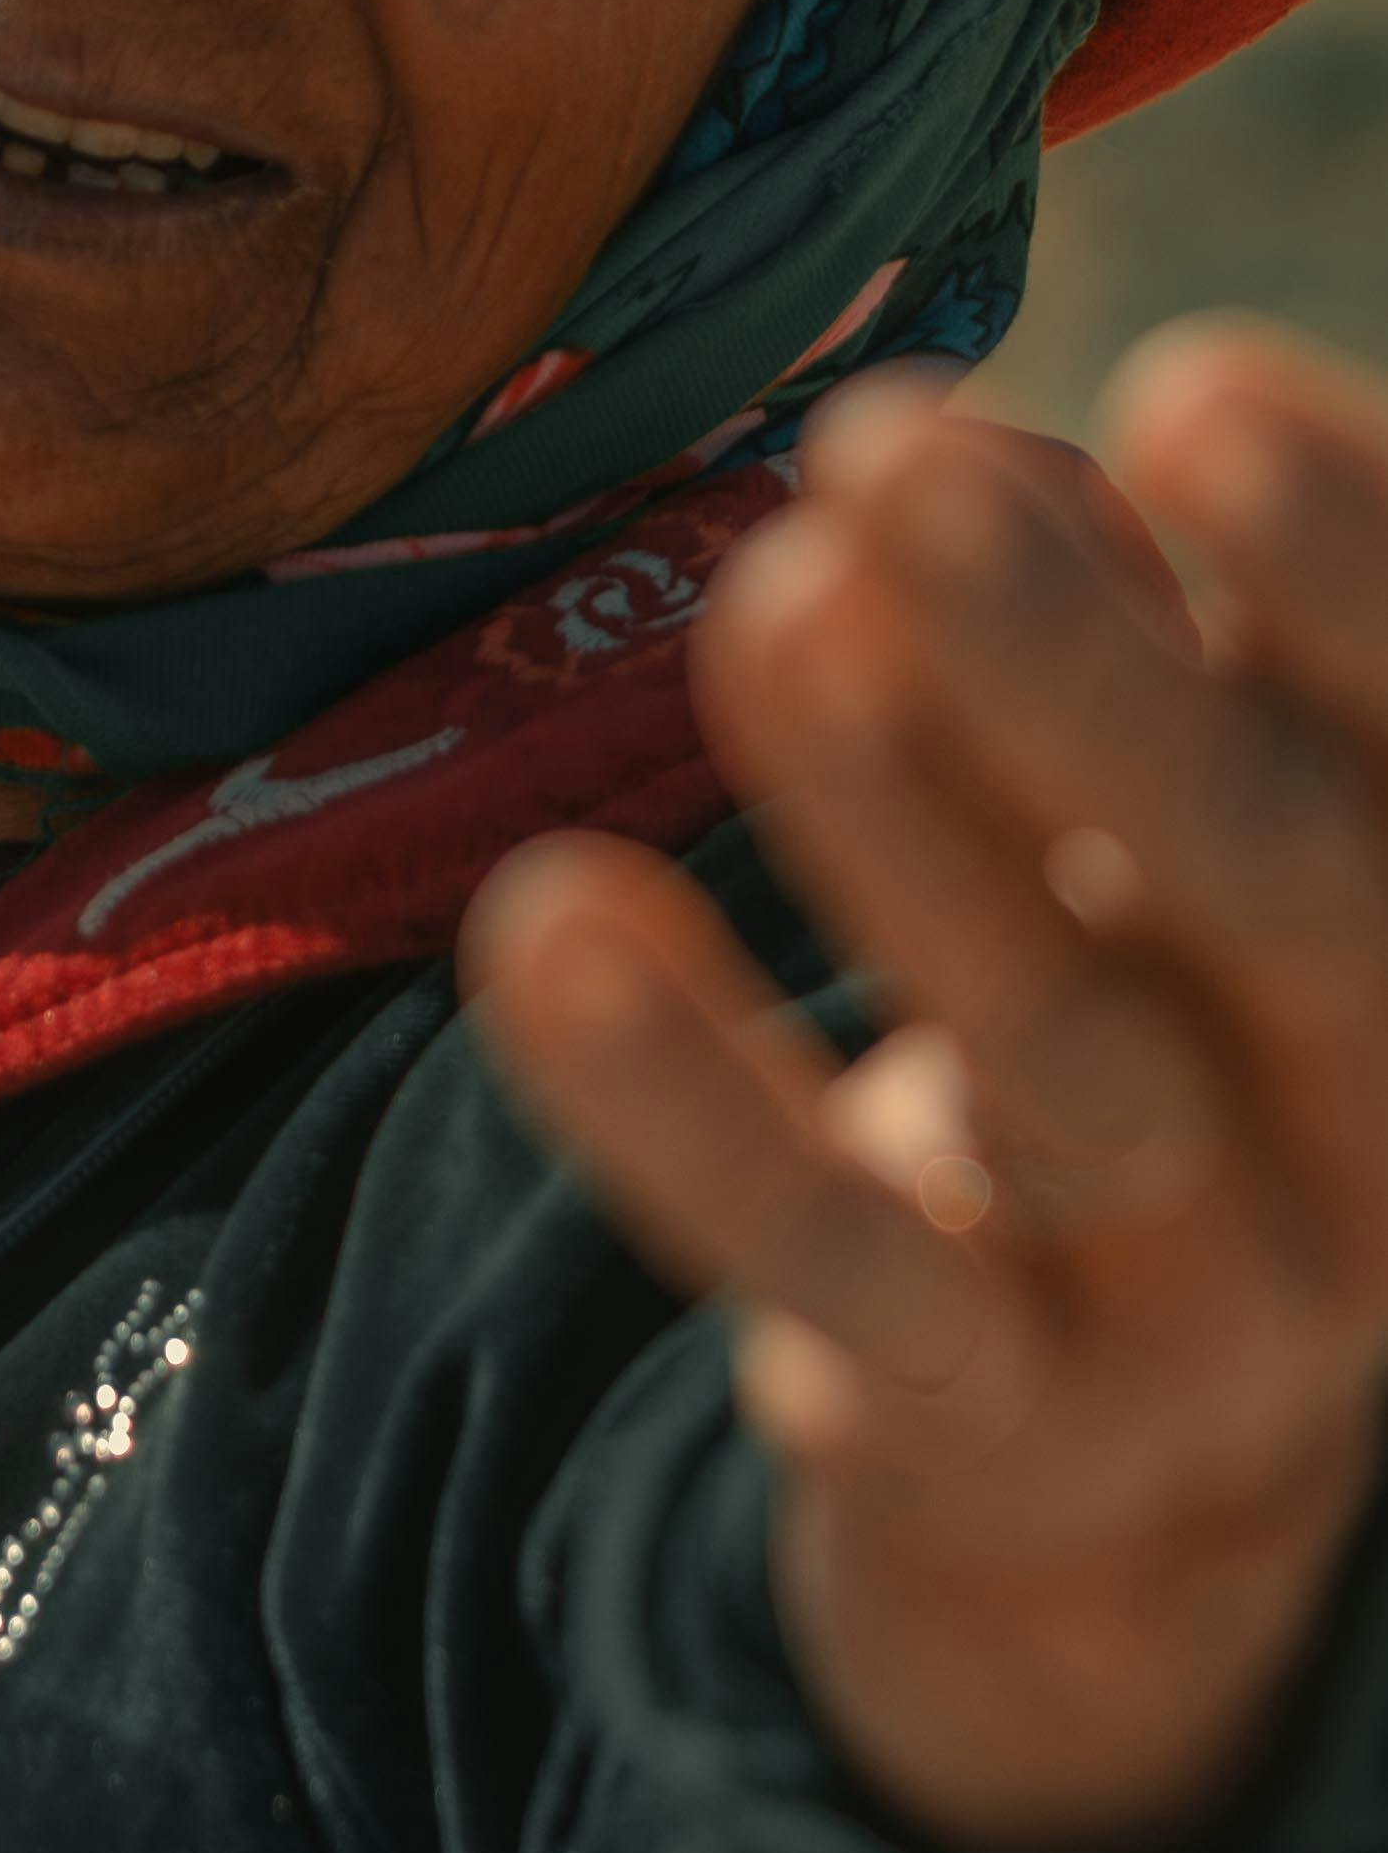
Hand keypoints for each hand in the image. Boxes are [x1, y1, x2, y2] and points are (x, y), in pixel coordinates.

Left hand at [466, 326, 1387, 1852]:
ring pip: (1065, 1060)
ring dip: (895, 827)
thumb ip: (1106, 645)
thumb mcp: (1170, 822)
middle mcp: (1378, 1102)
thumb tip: (974, 461)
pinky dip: (686, 1099)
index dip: (1350, 561)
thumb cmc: (1150, 1003)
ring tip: (762, 607)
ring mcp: (1210, 1293)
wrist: (1129, 1462)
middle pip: (1273, 876)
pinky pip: (840, 1262)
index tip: (1185, 389)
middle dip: (1083, 668)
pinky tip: (547, 919)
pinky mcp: (997, 1421)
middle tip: (891, 465)